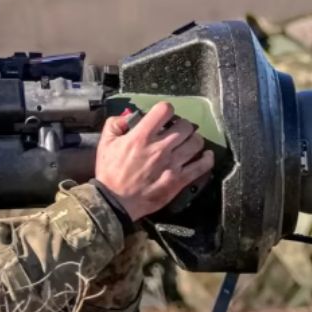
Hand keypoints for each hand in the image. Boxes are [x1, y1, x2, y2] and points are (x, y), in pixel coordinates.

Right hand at [94, 101, 214, 221]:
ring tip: (188, 142)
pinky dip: (207, 158)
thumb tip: (129, 117)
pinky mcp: (180, 180)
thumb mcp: (105, 143)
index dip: (166, 110)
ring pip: (196, 142)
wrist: (115, 201)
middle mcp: (160, 147)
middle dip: (182, 125)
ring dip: (194, 139)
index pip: (165, 110)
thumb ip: (115, 124)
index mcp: (142, 136)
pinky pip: (202, 166)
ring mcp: (172, 164)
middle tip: (177, 131)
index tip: (164, 116)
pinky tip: (205, 155)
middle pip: (185, 125)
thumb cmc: (110, 171)